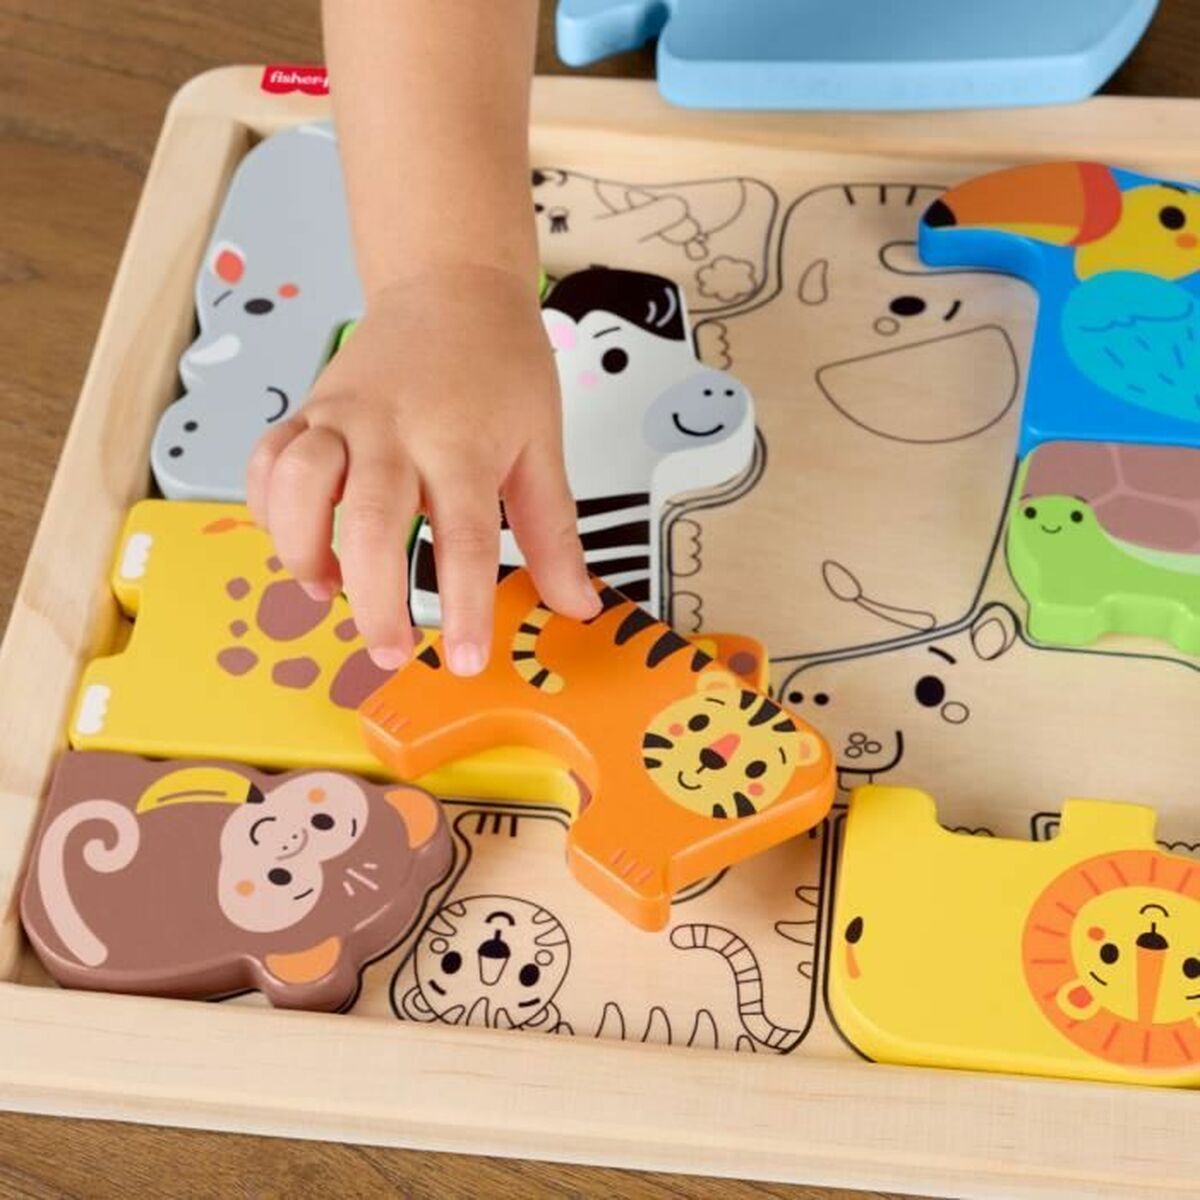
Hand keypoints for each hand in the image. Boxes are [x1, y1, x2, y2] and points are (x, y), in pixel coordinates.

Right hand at [246, 263, 598, 675]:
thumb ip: (554, 532)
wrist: (451, 282)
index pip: (465, 537)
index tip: (469, 662)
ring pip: (302, 483)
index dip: (465, 606)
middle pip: (374, 521)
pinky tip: (299, 541)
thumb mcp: (542, 445)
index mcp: (464, 443)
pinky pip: (269, 461)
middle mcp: (396, 429)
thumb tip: (577, 606)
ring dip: (306, 550)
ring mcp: (343, 415)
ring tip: (329, 592)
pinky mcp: (308, 408)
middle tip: (391, 652)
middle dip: (376, 600)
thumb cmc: (502, 364)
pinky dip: (269, 508)